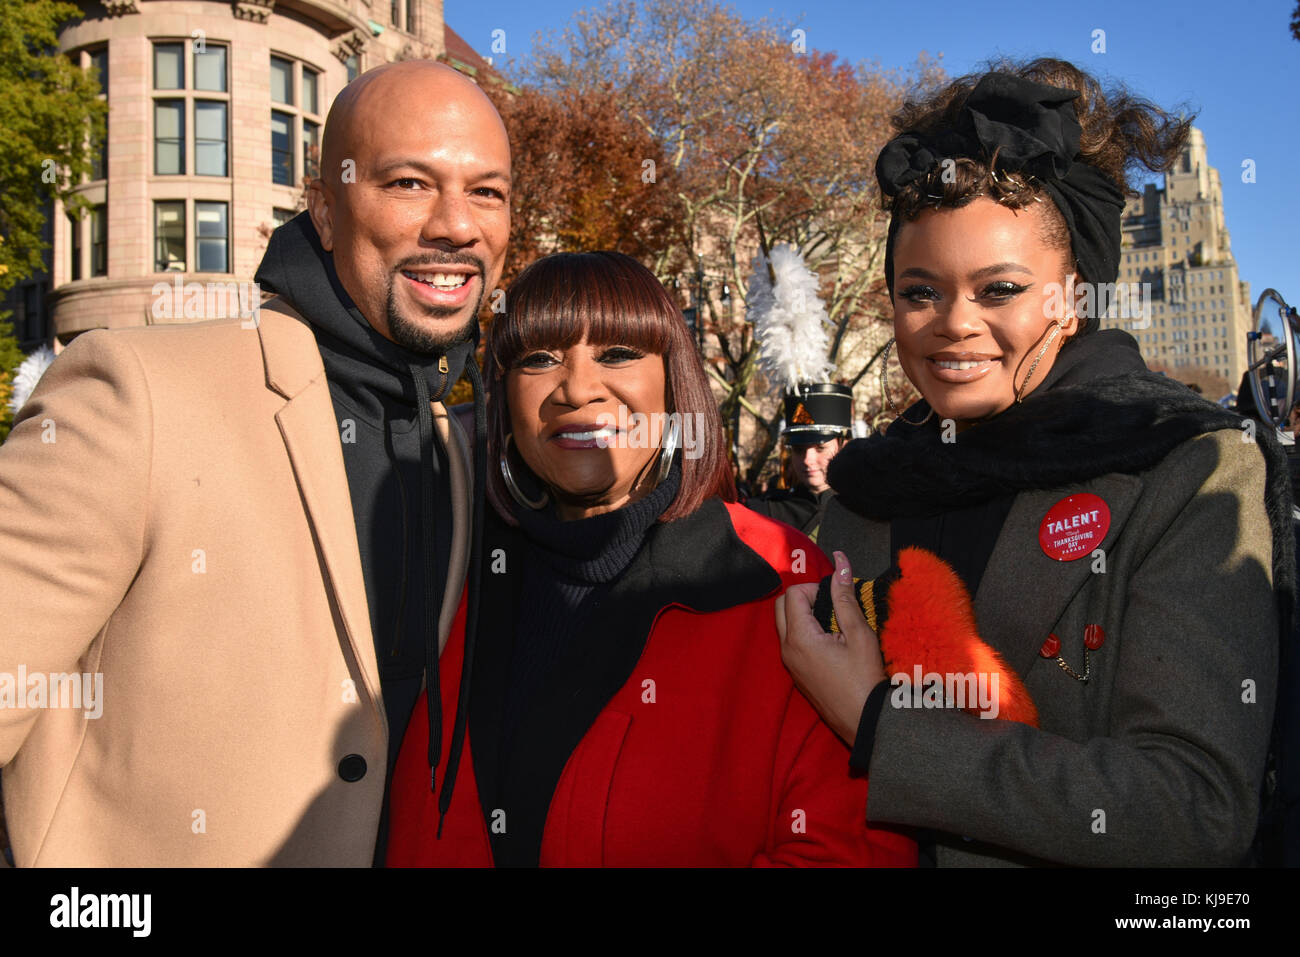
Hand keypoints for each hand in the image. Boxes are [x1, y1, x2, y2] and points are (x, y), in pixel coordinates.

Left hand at [775, 551, 887, 746]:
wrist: (865, 721)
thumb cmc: (865, 678)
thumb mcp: (859, 633)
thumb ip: (845, 596)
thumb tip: (840, 561)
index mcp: (799, 637)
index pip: (792, 594)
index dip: (814, 588)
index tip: (836, 598)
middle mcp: (787, 650)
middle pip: (781, 607)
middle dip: (803, 598)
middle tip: (832, 606)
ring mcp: (790, 664)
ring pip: (785, 625)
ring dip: (804, 616)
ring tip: (834, 624)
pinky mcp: (797, 674)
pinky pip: (792, 643)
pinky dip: (805, 633)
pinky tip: (832, 642)